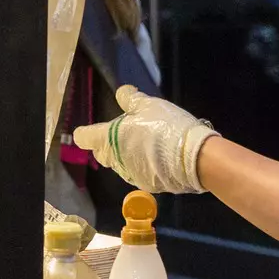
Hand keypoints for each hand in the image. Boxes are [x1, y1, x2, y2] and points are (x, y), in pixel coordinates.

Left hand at [72, 86, 220, 194]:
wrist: (194, 157)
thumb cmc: (166, 126)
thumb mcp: (149, 105)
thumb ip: (131, 99)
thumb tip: (122, 93)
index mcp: (108, 139)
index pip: (85, 138)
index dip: (85, 133)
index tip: (90, 130)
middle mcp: (114, 160)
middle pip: (101, 153)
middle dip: (107, 144)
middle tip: (124, 133)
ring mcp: (129, 174)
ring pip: (120, 164)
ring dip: (126, 155)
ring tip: (146, 143)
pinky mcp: (146, 185)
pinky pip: (137, 173)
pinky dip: (142, 165)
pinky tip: (157, 157)